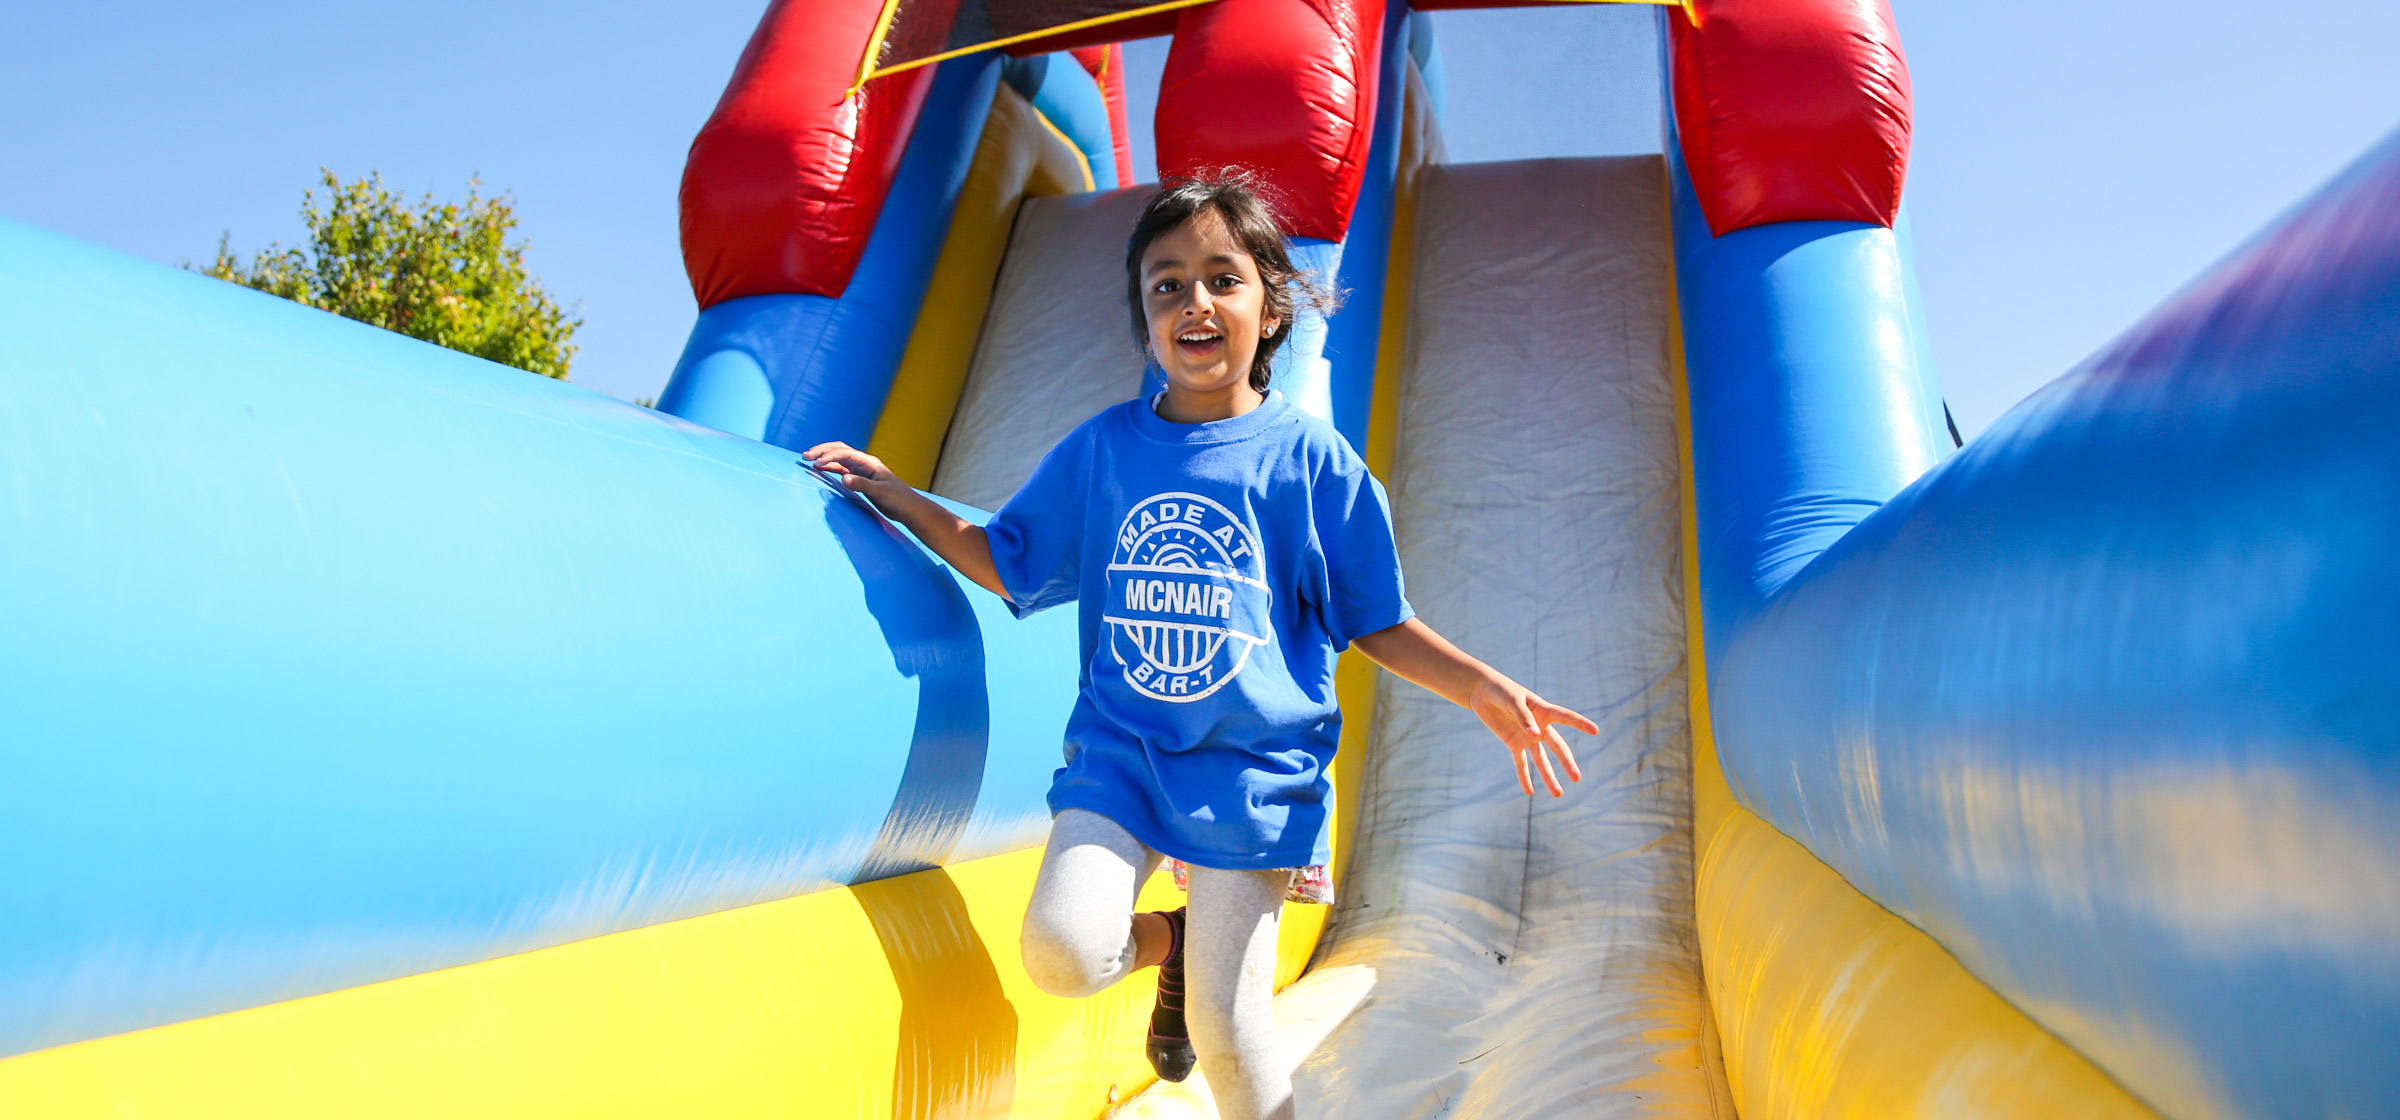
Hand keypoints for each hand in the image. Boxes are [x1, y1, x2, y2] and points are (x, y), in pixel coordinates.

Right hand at [802, 441, 909, 509]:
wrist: (908, 508)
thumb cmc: (898, 499)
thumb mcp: (880, 493)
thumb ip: (862, 485)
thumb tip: (844, 478)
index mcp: (869, 462)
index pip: (845, 453)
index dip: (829, 456)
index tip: (816, 464)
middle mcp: (864, 463)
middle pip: (839, 451)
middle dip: (822, 451)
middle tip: (805, 455)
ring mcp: (861, 471)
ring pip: (838, 460)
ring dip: (824, 459)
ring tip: (808, 460)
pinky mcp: (860, 480)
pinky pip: (841, 470)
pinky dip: (830, 469)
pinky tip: (820, 470)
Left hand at [1466, 676, 1597, 796]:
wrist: (1482, 692)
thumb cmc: (1500, 691)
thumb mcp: (1512, 700)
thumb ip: (1523, 716)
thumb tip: (1534, 734)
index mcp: (1542, 710)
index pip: (1565, 718)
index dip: (1580, 723)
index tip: (1595, 730)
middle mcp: (1539, 726)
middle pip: (1557, 747)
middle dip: (1567, 762)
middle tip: (1577, 778)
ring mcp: (1527, 736)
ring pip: (1542, 759)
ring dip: (1549, 776)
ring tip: (1558, 794)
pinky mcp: (1513, 743)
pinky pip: (1521, 763)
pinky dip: (1524, 777)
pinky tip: (1529, 791)